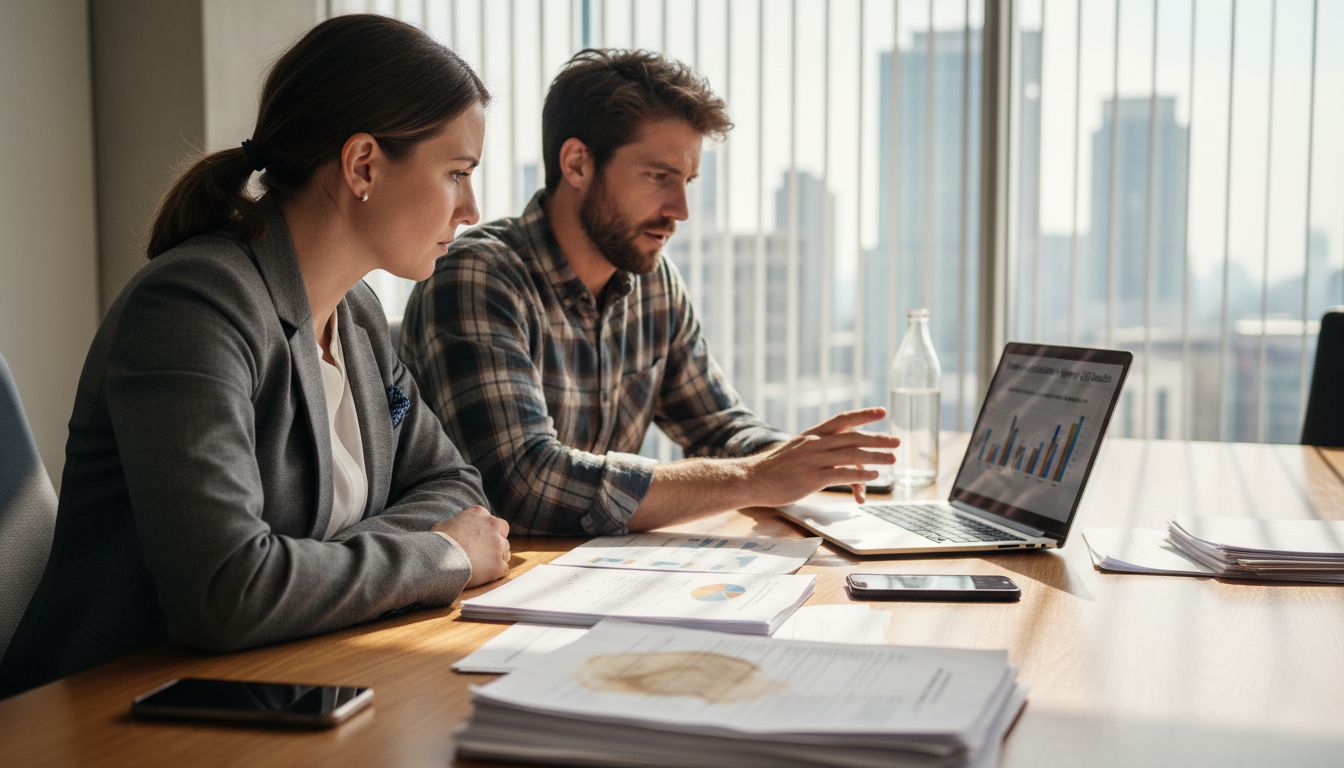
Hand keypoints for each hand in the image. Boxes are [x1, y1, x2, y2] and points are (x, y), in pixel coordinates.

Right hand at [433, 505, 510, 587]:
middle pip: (502, 534)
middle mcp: (493, 526)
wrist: (439, 560)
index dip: (486, 531)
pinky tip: (484, 574)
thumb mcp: (444, 524)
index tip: (479, 539)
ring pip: (505, 552)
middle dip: (496, 542)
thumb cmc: (438, 542)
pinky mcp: (498, 565)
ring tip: (481, 565)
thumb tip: (454, 528)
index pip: (491, 520)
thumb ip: (457, 523)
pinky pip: (504, 568)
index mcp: (479, 513)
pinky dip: (496, 572)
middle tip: (484, 552)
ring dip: (497, 558)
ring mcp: (498, 546)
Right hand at [741, 407, 899, 507]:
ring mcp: (814, 460)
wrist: (751, 479)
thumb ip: (816, 451)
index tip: (882, 411)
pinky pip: (843, 474)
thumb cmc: (773, 469)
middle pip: (853, 437)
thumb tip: (835, 458)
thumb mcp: (795, 451)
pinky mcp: (812, 478)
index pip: (842, 419)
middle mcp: (814, 443)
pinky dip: (861, 475)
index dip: (864, 415)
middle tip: (896, 441)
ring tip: (892, 460)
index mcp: (811, 435)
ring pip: (852, 455)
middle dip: (878, 439)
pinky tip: (873, 477)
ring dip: (876, 457)